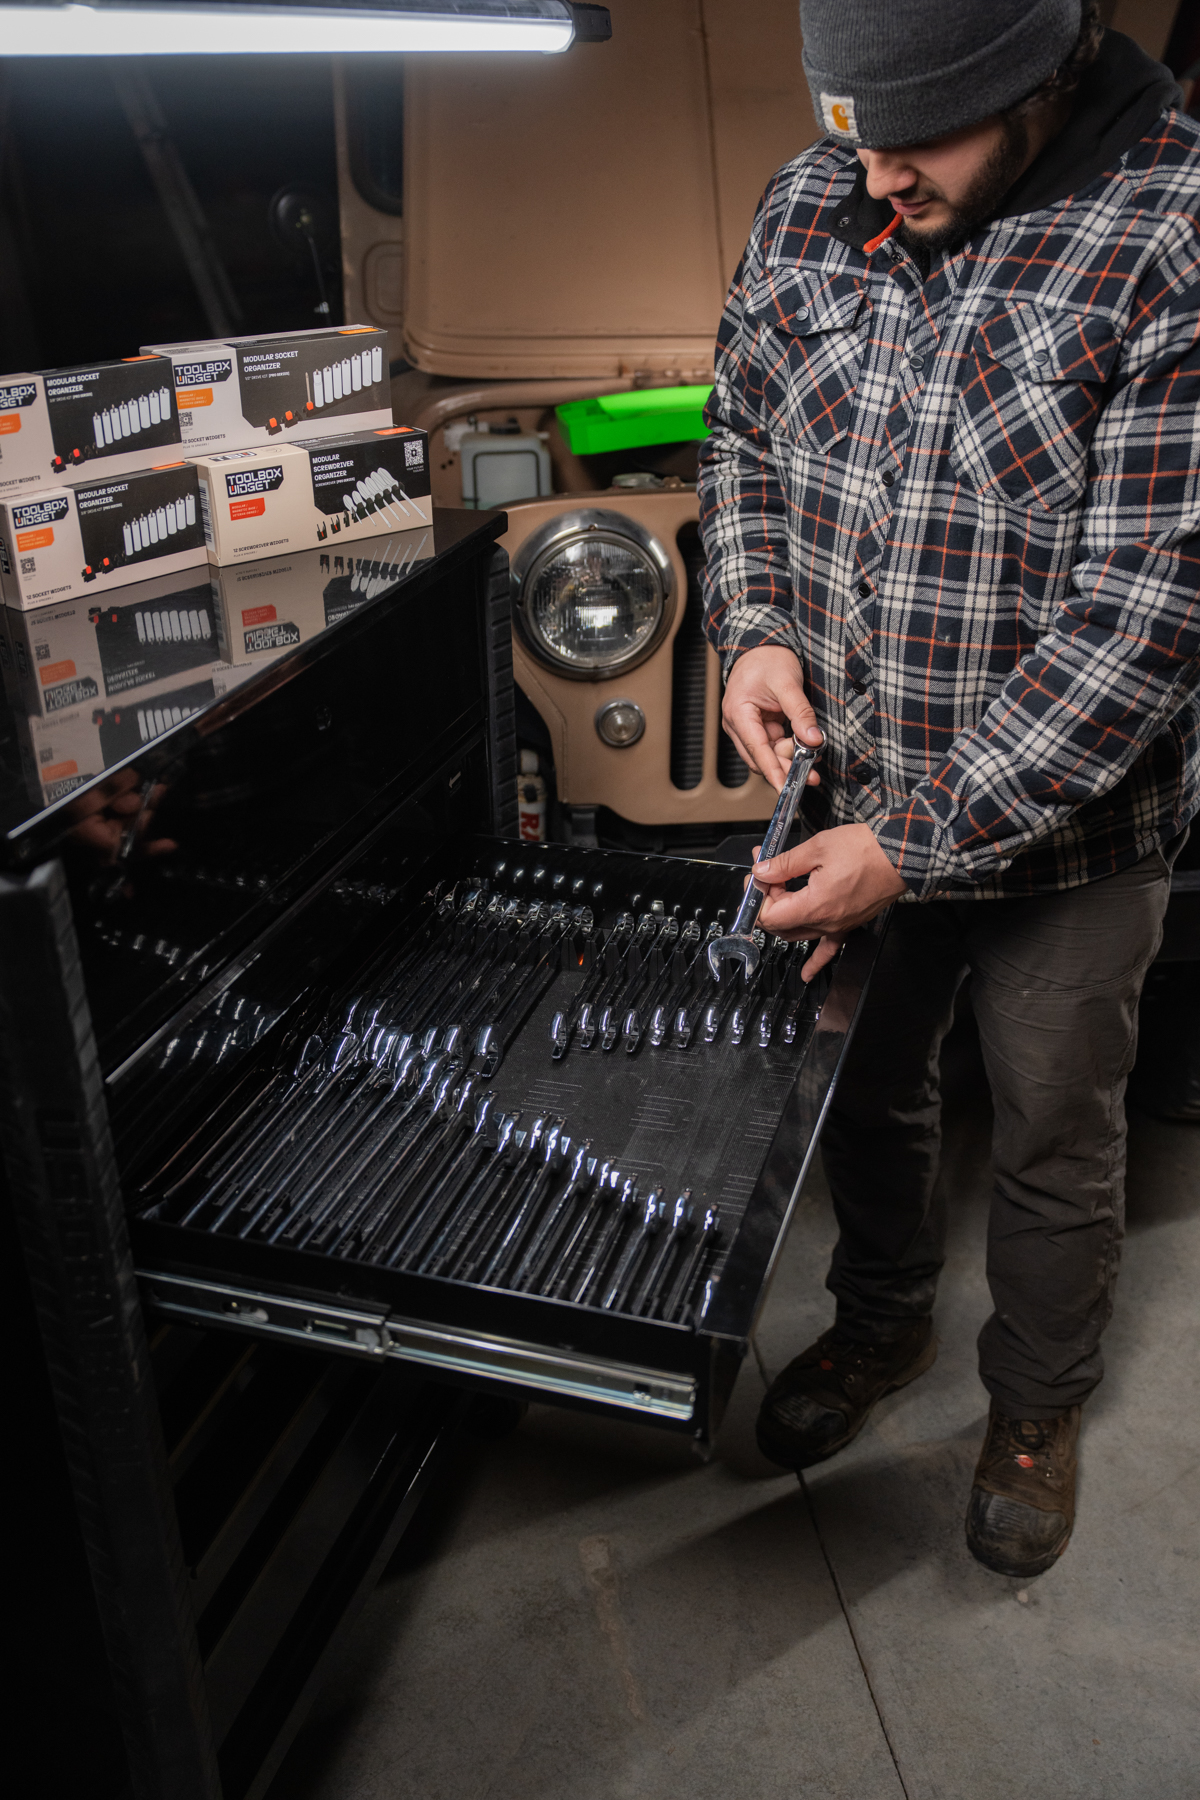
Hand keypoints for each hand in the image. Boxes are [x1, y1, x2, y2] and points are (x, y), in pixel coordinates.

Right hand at [722, 646, 822, 791]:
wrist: (760, 645)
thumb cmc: (768, 659)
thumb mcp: (788, 683)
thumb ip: (800, 712)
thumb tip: (813, 739)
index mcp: (738, 713)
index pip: (757, 750)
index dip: (773, 772)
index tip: (787, 788)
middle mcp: (738, 724)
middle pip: (761, 758)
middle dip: (785, 768)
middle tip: (811, 775)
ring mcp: (746, 727)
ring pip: (768, 754)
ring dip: (788, 759)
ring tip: (812, 759)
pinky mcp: (757, 727)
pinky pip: (772, 745)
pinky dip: (788, 748)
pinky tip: (804, 748)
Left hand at [751, 823, 907, 978]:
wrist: (902, 855)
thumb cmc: (866, 849)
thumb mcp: (817, 847)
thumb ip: (784, 863)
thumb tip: (762, 871)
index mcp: (814, 905)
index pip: (770, 914)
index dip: (758, 895)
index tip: (759, 875)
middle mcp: (825, 923)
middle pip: (780, 925)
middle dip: (767, 901)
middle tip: (766, 876)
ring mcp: (838, 927)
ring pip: (798, 934)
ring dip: (782, 917)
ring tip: (779, 891)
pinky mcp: (849, 925)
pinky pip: (829, 949)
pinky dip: (815, 962)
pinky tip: (807, 973)